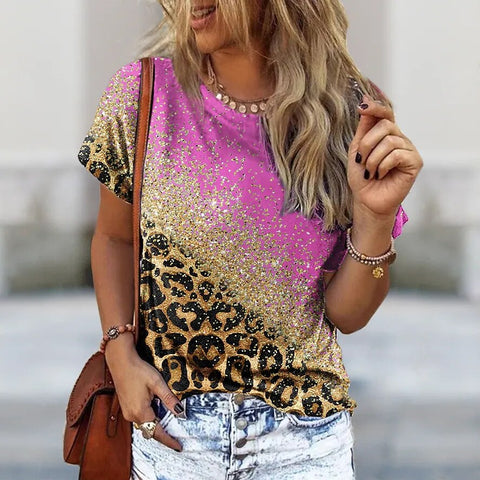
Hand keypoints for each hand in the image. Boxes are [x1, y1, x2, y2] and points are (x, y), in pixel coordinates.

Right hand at [105, 338, 182, 451]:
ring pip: (145, 424)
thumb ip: (169, 399)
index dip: (169, 441)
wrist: (121, 362)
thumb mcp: (157, 383)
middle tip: (177, 436)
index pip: (157, 432)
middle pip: (150, 430)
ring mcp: (127, 412)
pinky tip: (156, 410)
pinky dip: (149, 418)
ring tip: (169, 422)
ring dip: (156, 425)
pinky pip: (139, 418)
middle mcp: (132, 415)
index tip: (178, 447)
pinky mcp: (126, 407)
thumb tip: (180, 412)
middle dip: (163, 434)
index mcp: (141, 412)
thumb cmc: (138, 370)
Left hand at [348, 96, 422, 217]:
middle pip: (385, 124)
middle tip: (361, 161)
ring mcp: (409, 149)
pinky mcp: (415, 162)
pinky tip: (380, 175)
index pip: (386, 113)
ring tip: (370, 172)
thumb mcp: (357, 150)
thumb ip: (363, 129)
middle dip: (367, 143)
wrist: (366, 200)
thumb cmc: (362, 177)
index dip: (375, 107)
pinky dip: (382, 166)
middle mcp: (400, 138)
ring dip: (372, 159)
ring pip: (389, 141)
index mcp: (386, 134)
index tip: (361, 106)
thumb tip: (365, 103)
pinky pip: (397, 154)